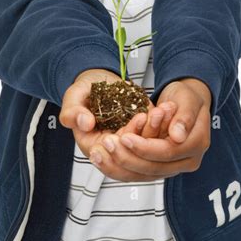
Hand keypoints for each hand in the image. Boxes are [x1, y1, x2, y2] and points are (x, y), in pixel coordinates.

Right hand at [59, 69, 177, 180]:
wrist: (98, 81)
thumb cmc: (83, 91)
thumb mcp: (72, 98)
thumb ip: (72, 112)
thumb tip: (84, 123)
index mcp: (95, 148)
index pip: (112, 156)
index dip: (123, 144)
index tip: (131, 123)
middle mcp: (116, 149)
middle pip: (134, 158)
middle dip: (143, 137)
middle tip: (147, 115)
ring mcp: (132, 142)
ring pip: (148, 147)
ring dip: (157, 129)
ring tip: (161, 110)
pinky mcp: (144, 131)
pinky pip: (157, 134)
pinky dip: (163, 123)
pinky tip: (167, 108)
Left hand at [88, 78, 211, 179]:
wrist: (185, 102)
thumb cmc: (187, 97)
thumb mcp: (188, 99)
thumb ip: (184, 117)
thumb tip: (177, 136)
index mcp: (196, 146)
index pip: (167, 153)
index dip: (144, 147)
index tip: (125, 137)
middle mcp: (185, 161)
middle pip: (153, 168)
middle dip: (126, 157)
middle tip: (107, 143)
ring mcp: (172, 167)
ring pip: (142, 175)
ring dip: (117, 166)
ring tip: (97, 153)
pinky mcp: (158, 167)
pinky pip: (136, 173)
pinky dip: (117, 168)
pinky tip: (101, 159)